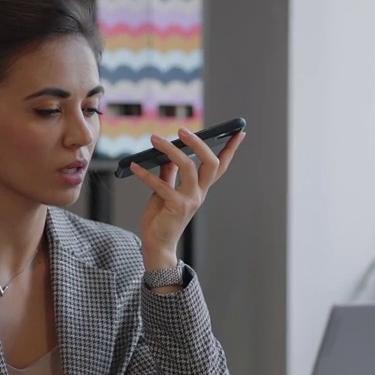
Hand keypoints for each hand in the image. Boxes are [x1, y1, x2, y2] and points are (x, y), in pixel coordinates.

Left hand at [130, 127, 244, 262]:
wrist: (157, 244)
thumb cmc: (162, 218)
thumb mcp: (166, 191)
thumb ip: (169, 173)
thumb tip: (167, 153)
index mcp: (200, 189)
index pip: (220, 166)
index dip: (231, 149)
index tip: (240, 131)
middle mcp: (199, 193)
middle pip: (211, 163)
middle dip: (200, 144)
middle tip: (182, 130)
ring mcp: (190, 200)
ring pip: (189, 167)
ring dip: (171, 150)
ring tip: (154, 139)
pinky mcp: (177, 207)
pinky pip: (162, 185)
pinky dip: (146, 174)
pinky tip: (134, 166)